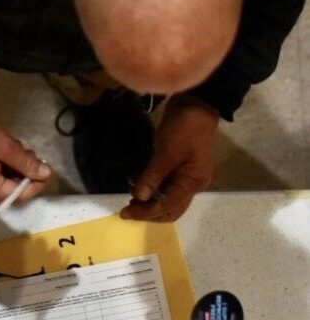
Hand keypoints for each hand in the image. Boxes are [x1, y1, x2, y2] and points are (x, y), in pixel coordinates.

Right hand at [0, 113, 52, 205]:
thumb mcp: (4, 145)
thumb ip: (26, 162)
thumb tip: (45, 174)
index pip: (18, 195)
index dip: (36, 184)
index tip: (44, 169)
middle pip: (9, 194)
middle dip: (23, 177)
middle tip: (28, 155)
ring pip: (1, 189)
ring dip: (12, 174)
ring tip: (13, 153)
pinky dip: (0, 175)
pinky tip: (1, 158)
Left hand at [121, 95, 217, 221]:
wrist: (195, 106)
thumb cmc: (184, 128)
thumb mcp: (167, 151)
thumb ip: (153, 176)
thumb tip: (140, 198)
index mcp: (193, 182)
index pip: (167, 206)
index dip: (146, 212)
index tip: (125, 213)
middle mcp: (192, 185)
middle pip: (170, 209)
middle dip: (148, 212)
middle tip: (126, 209)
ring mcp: (186, 177)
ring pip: (166, 199)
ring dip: (148, 202)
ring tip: (130, 197)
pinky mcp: (178, 169)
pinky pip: (164, 186)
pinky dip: (150, 188)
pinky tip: (135, 182)